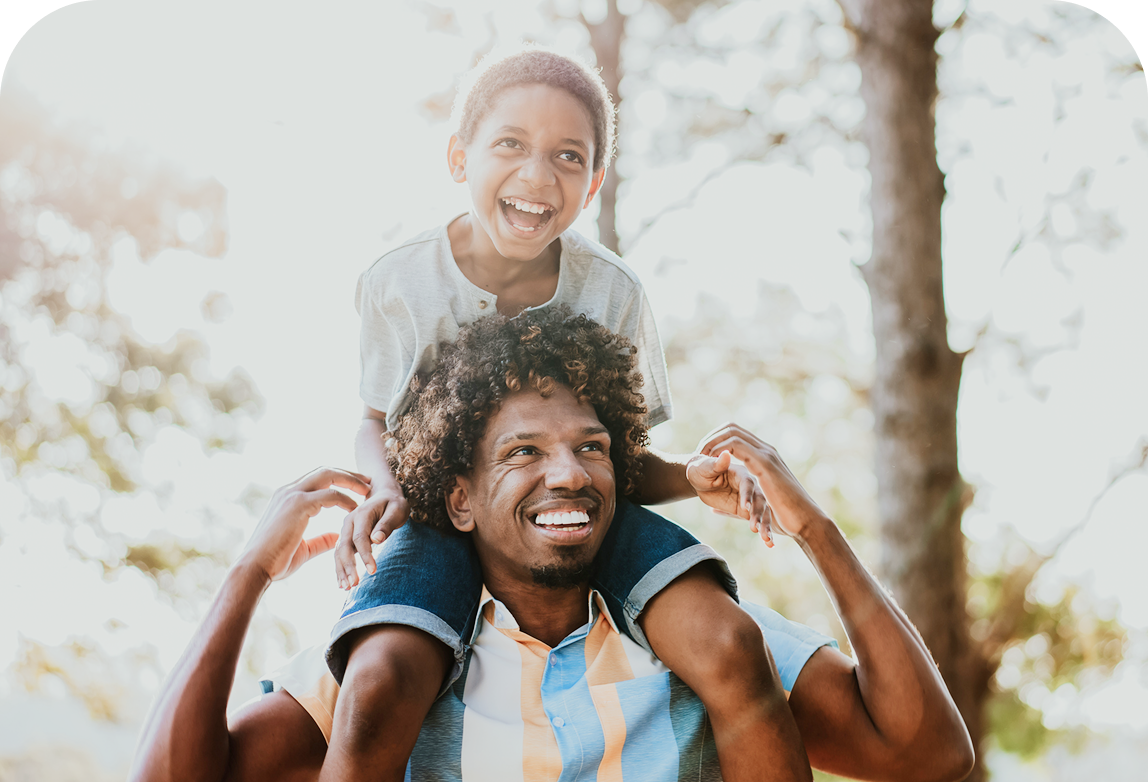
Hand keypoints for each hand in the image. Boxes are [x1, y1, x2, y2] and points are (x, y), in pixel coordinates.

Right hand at [237, 467, 370, 583]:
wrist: (255, 568)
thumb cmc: (276, 562)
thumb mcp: (304, 548)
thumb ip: (321, 540)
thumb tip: (338, 537)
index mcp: (286, 497)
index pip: (316, 478)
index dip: (338, 480)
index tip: (357, 488)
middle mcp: (288, 491)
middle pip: (325, 470)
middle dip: (348, 474)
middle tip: (368, 482)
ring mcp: (292, 495)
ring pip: (328, 475)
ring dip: (351, 481)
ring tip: (367, 490)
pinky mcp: (298, 505)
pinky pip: (330, 495)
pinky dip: (346, 499)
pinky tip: (355, 509)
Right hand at [334, 479, 409, 588]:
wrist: (383, 495)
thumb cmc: (393, 504)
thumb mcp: (397, 509)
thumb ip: (387, 523)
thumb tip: (377, 539)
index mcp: (361, 513)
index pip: (360, 537)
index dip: (365, 555)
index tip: (373, 570)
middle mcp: (349, 522)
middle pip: (345, 546)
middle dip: (348, 566)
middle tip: (354, 584)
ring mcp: (345, 530)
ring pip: (339, 552)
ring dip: (341, 570)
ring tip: (346, 587)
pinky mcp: (346, 538)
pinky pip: (339, 554)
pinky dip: (339, 569)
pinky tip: (342, 583)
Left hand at [686, 450, 776, 546]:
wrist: (700, 479)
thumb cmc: (700, 469)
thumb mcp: (703, 467)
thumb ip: (715, 464)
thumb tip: (725, 453)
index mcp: (740, 472)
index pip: (747, 483)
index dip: (747, 494)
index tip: (745, 506)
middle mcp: (749, 485)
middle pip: (759, 498)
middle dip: (758, 514)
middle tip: (755, 528)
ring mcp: (751, 498)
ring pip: (763, 511)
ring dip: (765, 525)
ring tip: (766, 539)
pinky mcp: (748, 510)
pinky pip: (759, 521)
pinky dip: (766, 532)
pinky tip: (769, 544)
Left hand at [698, 423, 829, 542]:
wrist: (805, 521)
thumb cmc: (784, 517)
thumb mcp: (755, 507)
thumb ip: (732, 504)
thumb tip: (714, 509)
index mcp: (764, 457)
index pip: (735, 433)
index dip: (715, 440)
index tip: (702, 457)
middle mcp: (766, 450)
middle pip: (732, 427)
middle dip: (710, 438)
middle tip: (698, 455)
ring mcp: (766, 455)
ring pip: (733, 433)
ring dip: (712, 443)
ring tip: (701, 460)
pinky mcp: (765, 464)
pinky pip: (737, 446)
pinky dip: (720, 451)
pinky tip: (713, 465)